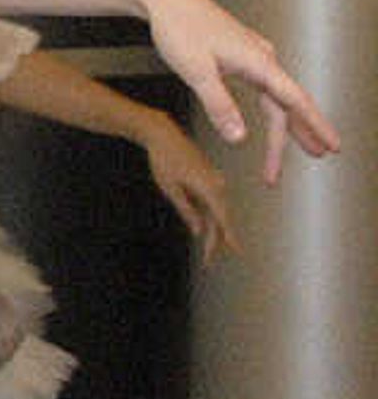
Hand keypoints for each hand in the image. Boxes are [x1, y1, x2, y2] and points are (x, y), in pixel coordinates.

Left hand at [136, 117, 237, 256]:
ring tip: (207, 253)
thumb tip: (198, 230)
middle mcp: (217, 184)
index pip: (222, 219)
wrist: (163, 135)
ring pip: (217, 212)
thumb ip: (186, 209)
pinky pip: (212, 203)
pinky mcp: (208, 179)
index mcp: (209, 188)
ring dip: (212, 232)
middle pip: (220, 219)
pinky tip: (203, 231)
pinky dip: (209, 219)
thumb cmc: (163, 160)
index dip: (227, 238)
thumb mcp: (171, 188)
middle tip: (208, 263)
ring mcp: (214, 181)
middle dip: (215, 242)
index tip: (235, 252)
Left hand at [145, 0, 340, 183]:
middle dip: (302, 132)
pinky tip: (277, 116)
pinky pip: (266, 87)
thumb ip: (219, 105)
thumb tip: (238, 138)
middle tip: (320, 156)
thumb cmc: (179, 28)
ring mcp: (254, 56)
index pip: (295, 101)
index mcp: (259, 62)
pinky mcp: (242, 55)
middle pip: (288, 103)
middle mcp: (263, 58)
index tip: (333, 146)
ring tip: (306, 146)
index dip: (315, 126)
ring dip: (289, 123)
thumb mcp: (196, 71)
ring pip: (278, 96)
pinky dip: (273, 107)